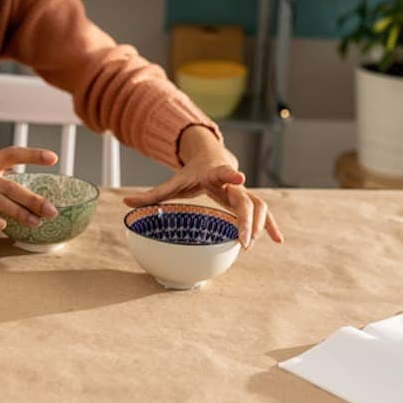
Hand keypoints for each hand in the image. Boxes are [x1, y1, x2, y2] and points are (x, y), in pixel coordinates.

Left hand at [122, 127, 283, 248]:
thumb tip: (123, 203)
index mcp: (213, 174)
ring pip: (258, 206)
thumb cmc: (191, 173)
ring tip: (250, 246)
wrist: (212, 156)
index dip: (231, 175)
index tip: (240, 177)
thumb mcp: (172, 182)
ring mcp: (243, 191)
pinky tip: (279, 241)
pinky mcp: (248, 199)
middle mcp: (232, 182)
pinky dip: (272, 226)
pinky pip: (264, 213)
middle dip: (246, 220)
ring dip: (259, 226)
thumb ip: (150, 195)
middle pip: (245, 199)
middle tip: (243, 242)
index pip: (224, 173)